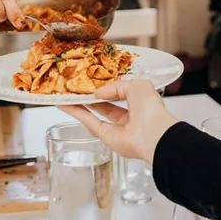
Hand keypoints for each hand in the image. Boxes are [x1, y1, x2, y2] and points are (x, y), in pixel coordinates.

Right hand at [59, 80, 179, 165]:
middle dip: (90, 97)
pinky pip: (90, 122)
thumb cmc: (151, 108)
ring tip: (67, 95)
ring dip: (80, 105)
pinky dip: (78, 114)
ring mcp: (117, 129)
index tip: (92, 82)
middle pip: (105, 106)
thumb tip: (99, 92)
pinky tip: (67, 105)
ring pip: (95, 115)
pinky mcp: (107, 137)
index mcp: (139, 104)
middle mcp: (128, 118)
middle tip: (76, 88)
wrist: (154, 133)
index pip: (119, 95)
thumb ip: (117, 86)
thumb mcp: (136, 86)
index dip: (106, 89)